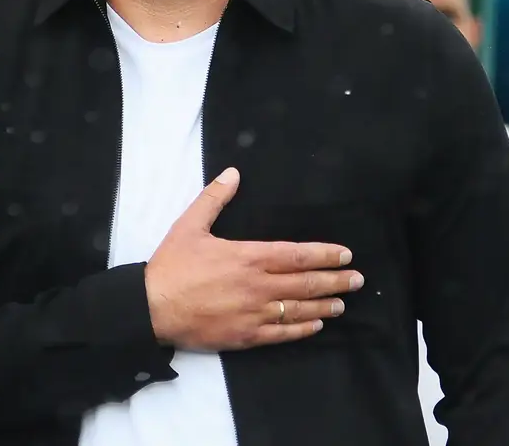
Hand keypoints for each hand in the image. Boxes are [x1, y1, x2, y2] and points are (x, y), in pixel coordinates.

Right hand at [145, 167, 361, 351]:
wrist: (151, 308)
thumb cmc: (171, 266)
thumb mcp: (189, 225)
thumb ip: (214, 198)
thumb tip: (233, 173)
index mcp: (248, 256)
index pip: (297, 255)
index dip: (324, 255)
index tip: (345, 255)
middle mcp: (258, 286)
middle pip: (306, 284)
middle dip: (335, 280)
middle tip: (357, 279)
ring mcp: (254, 313)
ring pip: (299, 309)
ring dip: (324, 306)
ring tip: (342, 303)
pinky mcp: (245, 336)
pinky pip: (282, 333)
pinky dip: (302, 330)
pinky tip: (315, 327)